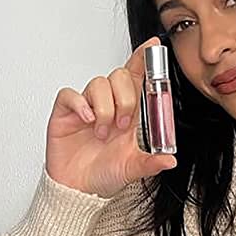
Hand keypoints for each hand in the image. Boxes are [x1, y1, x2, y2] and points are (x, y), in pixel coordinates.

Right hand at [45, 36, 176, 197]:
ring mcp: (86, 107)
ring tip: (102, 131)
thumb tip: (170, 159)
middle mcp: (108, 105)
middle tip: (122, 123)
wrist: (78, 190)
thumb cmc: (104, 174)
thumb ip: (150, 162)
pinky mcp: (65, 113)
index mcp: (128, 112)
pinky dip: (80, 104)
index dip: (143, 60)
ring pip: (98, 83)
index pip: (136, 78)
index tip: (153, 46)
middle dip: (125, 97)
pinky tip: (87, 121)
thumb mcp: (132, 168)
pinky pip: (70, 94)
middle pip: (119, 76)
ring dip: (104, 107)